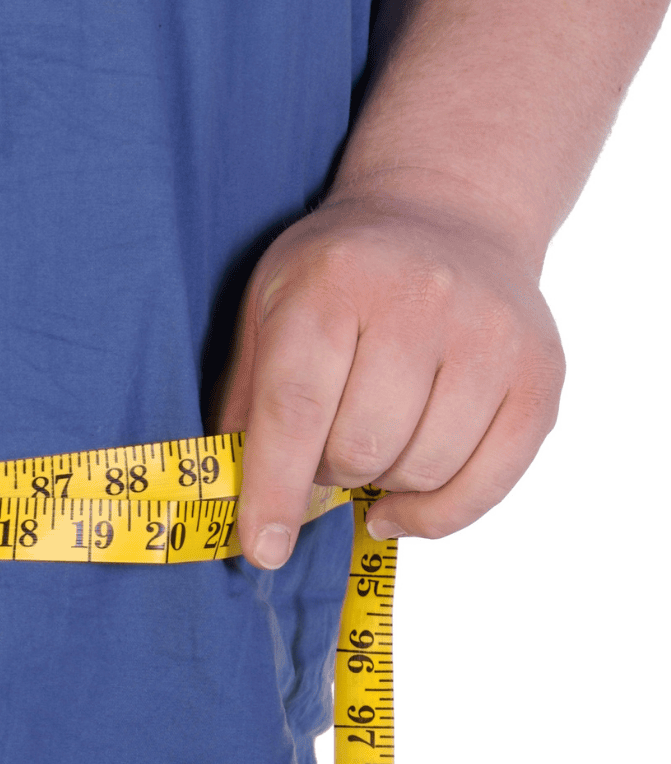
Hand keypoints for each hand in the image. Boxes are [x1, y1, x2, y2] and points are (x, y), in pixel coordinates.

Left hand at [218, 190, 564, 566]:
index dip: (275, 489)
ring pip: (423, 471)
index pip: (296, 408)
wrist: (446, 214)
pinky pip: (488, 484)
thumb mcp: (268, 308)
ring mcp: (490, 335)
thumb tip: (224, 498)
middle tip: (323, 448)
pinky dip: (436, 514)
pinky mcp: (540, 373)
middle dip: (329, 472)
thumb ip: (243, 400)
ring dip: (382, 485)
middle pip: (362, 448)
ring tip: (370, 447)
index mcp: (334, 283)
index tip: (262, 549)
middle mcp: (421, 301)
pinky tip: (401, 503)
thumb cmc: (339, 277)